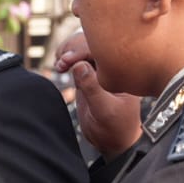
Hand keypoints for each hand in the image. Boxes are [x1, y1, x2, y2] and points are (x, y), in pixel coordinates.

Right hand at [55, 33, 140, 155]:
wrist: (113, 141)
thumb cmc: (116, 128)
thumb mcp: (105, 110)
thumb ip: (93, 88)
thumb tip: (79, 65)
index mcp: (123, 69)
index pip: (102, 48)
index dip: (82, 49)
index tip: (68, 61)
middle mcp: (112, 65)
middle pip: (91, 41)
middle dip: (72, 47)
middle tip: (61, 64)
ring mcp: (99, 68)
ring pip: (82, 47)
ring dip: (67, 50)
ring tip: (59, 65)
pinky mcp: (87, 75)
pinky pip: (76, 57)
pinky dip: (65, 57)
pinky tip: (60, 66)